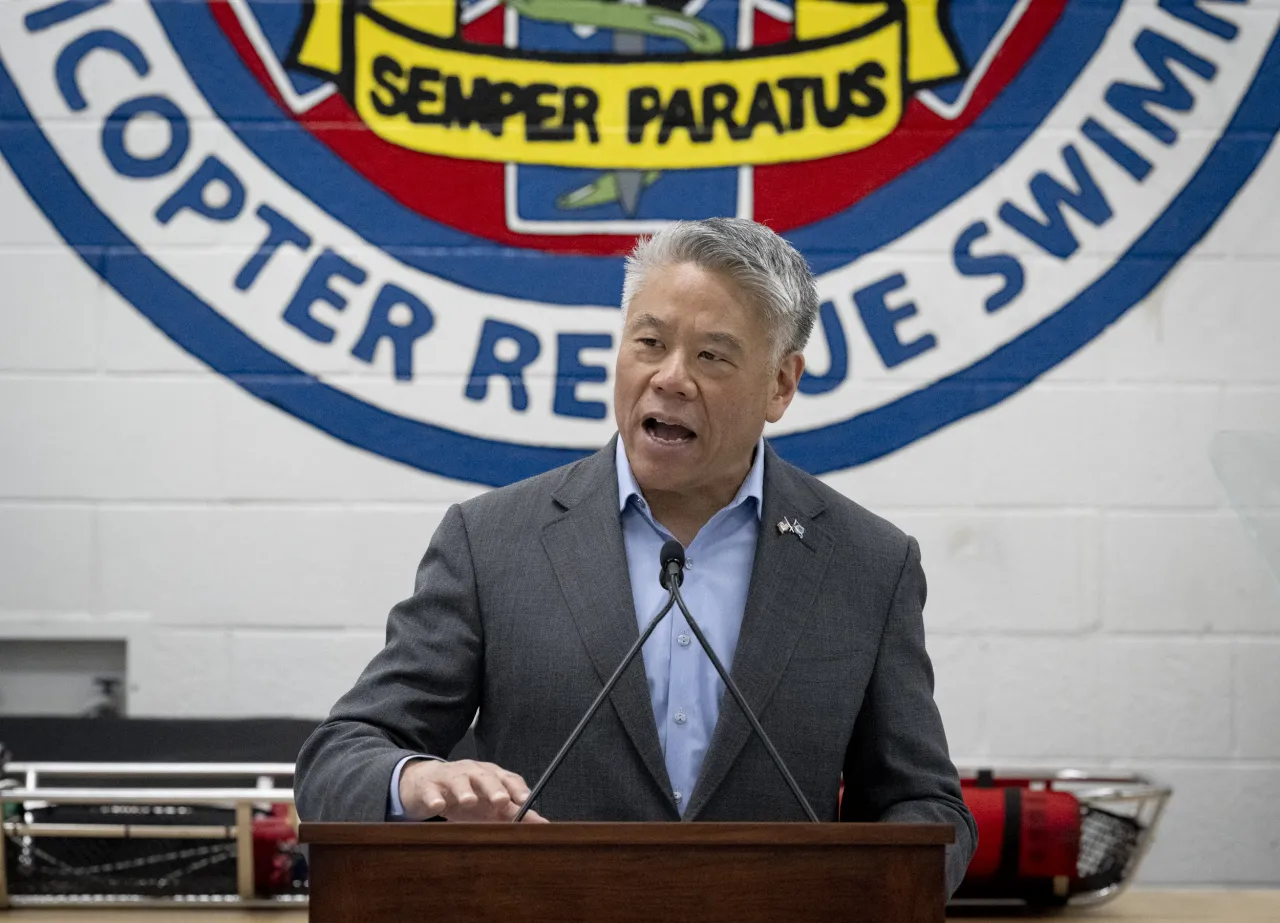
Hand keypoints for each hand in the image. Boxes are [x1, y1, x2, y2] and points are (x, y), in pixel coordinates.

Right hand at [399, 759, 547, 822]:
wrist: (425, 784)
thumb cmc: (465, 796)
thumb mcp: (490, 805)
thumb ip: (515, 814)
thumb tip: (543, 826)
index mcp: (491, 775)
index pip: (507, 777)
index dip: (516, 788)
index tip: (526, 800)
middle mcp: (472, 772)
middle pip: (485, 776)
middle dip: (494, 787)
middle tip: (502, 801)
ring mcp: (449, 777)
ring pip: (458, 780)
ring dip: (465, 790)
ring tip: (469, 800)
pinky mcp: (428, 787)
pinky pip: (430, 791)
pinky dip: (434, 797)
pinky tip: (438, 806)